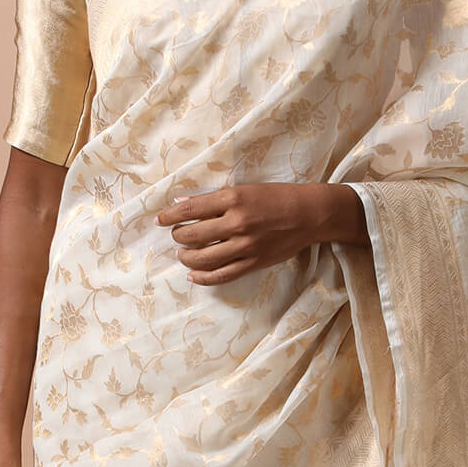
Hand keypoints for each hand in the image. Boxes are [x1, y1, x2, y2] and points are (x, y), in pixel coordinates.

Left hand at [156, 182, 364, 284]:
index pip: (190, 210)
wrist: (308, 214)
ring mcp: (245, 246)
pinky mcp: (253, 263)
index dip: (169, 216)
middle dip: (178, 236)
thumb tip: (182, 204)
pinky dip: (203, 277)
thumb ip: (213, 200)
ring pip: (203, 258)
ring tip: (183, 253)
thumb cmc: (275, 197)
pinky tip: (193, 275)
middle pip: (192, 235)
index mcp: (233, 199)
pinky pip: (222, 275)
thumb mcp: (244, 189)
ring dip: (186, 257)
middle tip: (176, 235)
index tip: (159, 219)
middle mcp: (237, 223)